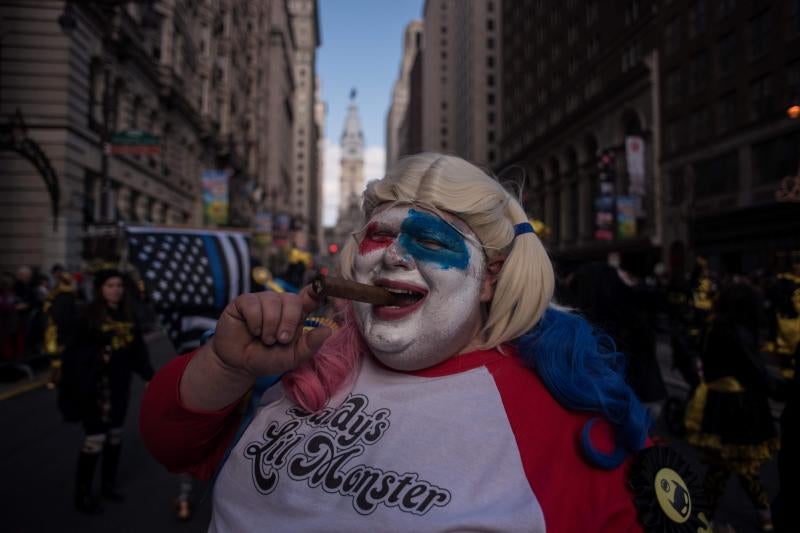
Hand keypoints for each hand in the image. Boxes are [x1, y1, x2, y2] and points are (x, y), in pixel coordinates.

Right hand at [209, 286, 331, 379]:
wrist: (240, 364)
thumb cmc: (267, 358)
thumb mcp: (293, 357)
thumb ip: (310, 345)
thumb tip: (328, 330)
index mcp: (296, 314)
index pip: (310, 296)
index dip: (316, 290)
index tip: (319, 289)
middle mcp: (281, 303)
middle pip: (293, 300)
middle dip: (289, 322)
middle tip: (281, 340)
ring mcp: (262, 300)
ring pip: (272, 301)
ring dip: (270, 326)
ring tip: (265, 339)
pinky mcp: (244, 301)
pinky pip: (253, 304)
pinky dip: (255, 322)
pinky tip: (253, 331)